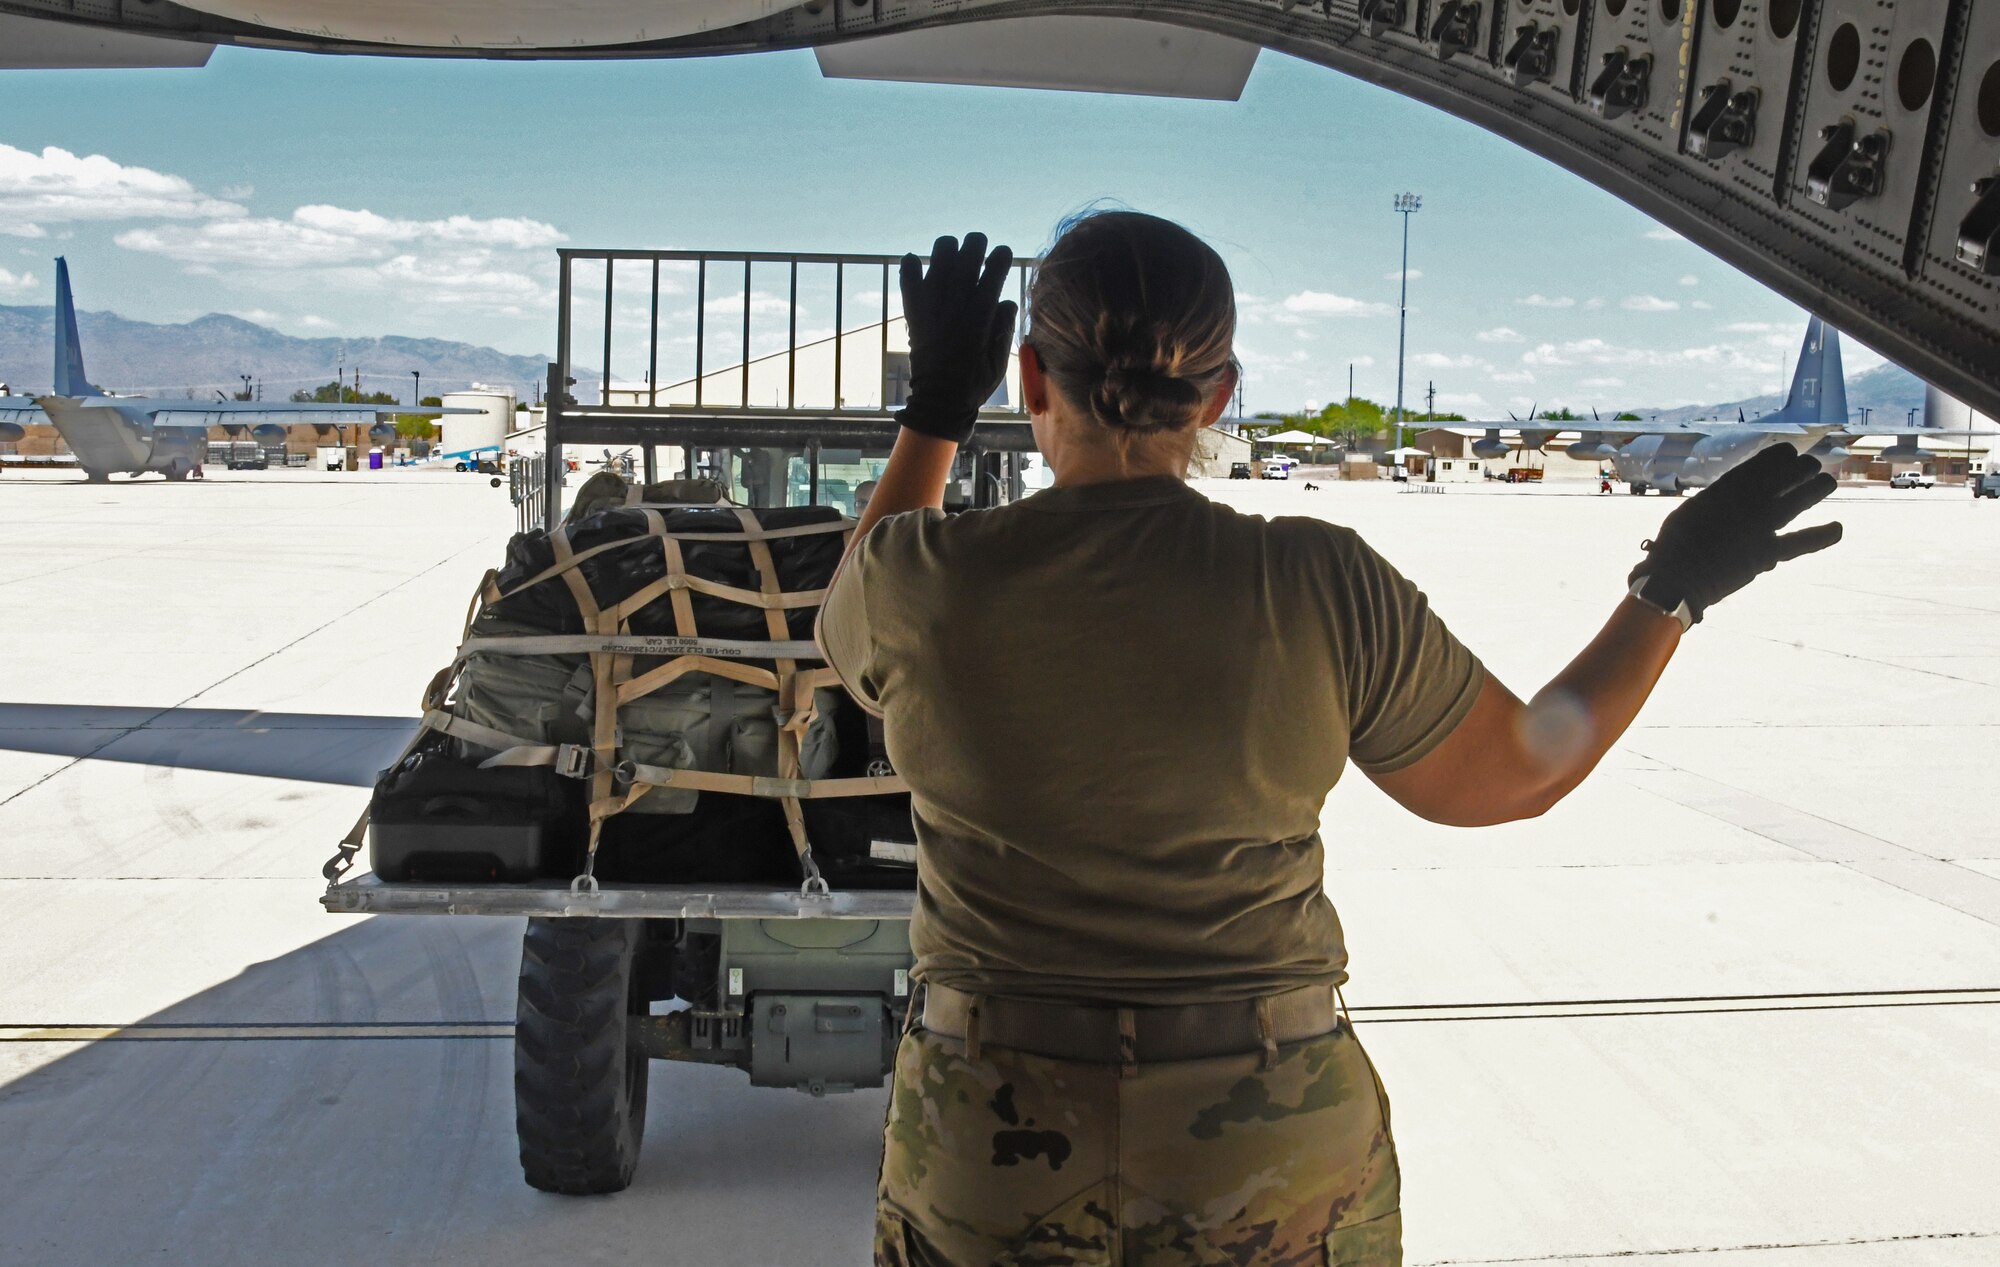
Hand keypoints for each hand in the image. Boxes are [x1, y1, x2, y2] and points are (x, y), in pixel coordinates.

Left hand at [896, 232, 1018, 445]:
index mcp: (982, 312)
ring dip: (949, 249)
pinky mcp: (914, 308)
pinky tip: (915, 263)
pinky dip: (910, 264)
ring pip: (942, 253)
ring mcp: (934, 302)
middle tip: (978, 250)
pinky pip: (908, 274)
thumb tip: (1006, 301)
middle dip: (977, 244)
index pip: (996, 267)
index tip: (1003, 255)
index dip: (1002, 255)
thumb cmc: (974, 383)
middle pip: (970, 251)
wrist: (938, 400)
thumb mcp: (999, 358)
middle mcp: (958, 301)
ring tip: (952, 257)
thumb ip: (1004, 326)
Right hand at [1629, 443, 1842, 623]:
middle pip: (1788, 474)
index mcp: (1728, 487)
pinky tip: (1838, 528)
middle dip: (1803, 468)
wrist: (1677, 576)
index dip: (1782, 455)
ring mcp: (1762, 525)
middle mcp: (1749, 500)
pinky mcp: (1769, 552)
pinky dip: (1823, 535)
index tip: (1790, 453)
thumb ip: (1717, 500)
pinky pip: (1802, 542)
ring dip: (1818, 487)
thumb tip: (1729, 498)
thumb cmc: (1674, 544)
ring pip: (1802, 498)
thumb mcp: (1693, 509)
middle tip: (1810, 467)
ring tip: (1827, 482)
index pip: (1765, 462)